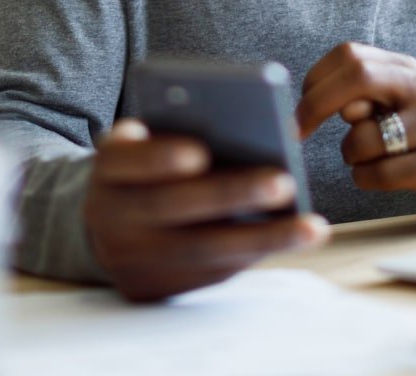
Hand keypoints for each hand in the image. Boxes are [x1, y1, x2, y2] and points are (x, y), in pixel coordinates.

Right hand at [83, 118, 328, 301]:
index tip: (199, 152)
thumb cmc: (142, 169)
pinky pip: (211, 272)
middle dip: (230, 195)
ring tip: (312, 226)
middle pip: (172, 207)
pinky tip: (292, 239)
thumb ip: (173, 131)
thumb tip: (247, 127)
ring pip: (201, 250)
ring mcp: (133, 260)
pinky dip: (255, 253)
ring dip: (262, 238)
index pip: (125, 162)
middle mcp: (111, 218)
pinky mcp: (158, 289)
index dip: (159, 158)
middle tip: (284, 181)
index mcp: (106, 170)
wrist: (103, 228)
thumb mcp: (141, 144)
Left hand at [297, 42, 415, 221]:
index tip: (297, 111)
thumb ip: (360, 100)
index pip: (350, 55)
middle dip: (317, 105)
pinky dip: (366, 178)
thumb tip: (329, 104)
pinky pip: (385, 172)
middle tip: (297, 133)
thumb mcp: (391, 111)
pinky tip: (377, 177)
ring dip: (350, 156)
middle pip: (359, 77)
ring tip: (365, 161)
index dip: (315, 81)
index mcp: (408, 69)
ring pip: (366, 137)